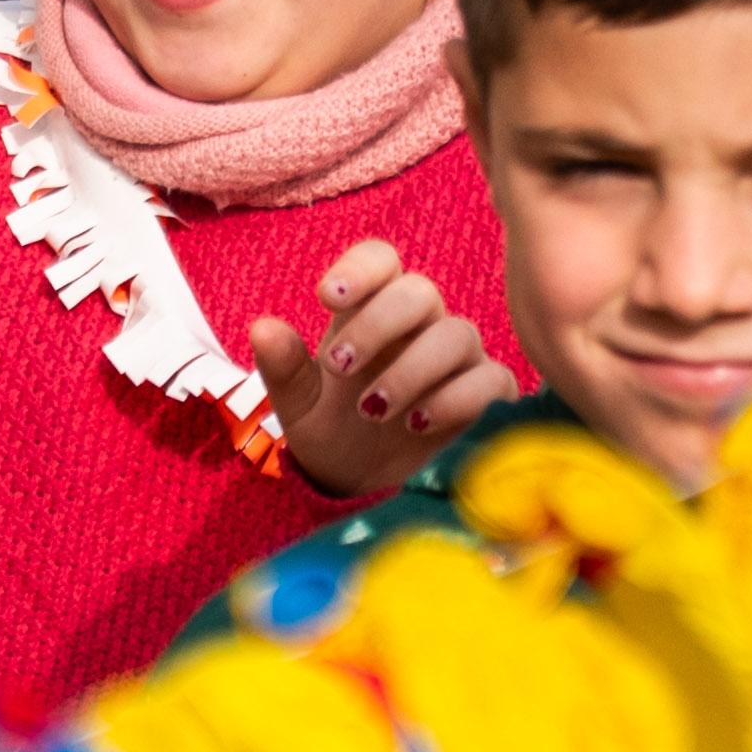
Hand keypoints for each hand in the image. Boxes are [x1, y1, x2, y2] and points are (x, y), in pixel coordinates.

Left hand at [249, 238, 511, 499]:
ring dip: (411, 369)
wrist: (365, 490)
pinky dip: (455, 399)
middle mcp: (421, 327)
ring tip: (372, 409)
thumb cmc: (334, 433)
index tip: (327, 297)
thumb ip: (284, 367)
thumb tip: (262, 328)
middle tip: (340, 367)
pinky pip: (490, 379)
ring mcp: (460, 360)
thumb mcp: (299, 406)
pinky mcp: (488, 397)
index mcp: (372, 312)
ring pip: (456, 333)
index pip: (381, 260)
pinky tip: (419, 424)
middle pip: (420, 291)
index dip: (361, 268)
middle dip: (378, 324)